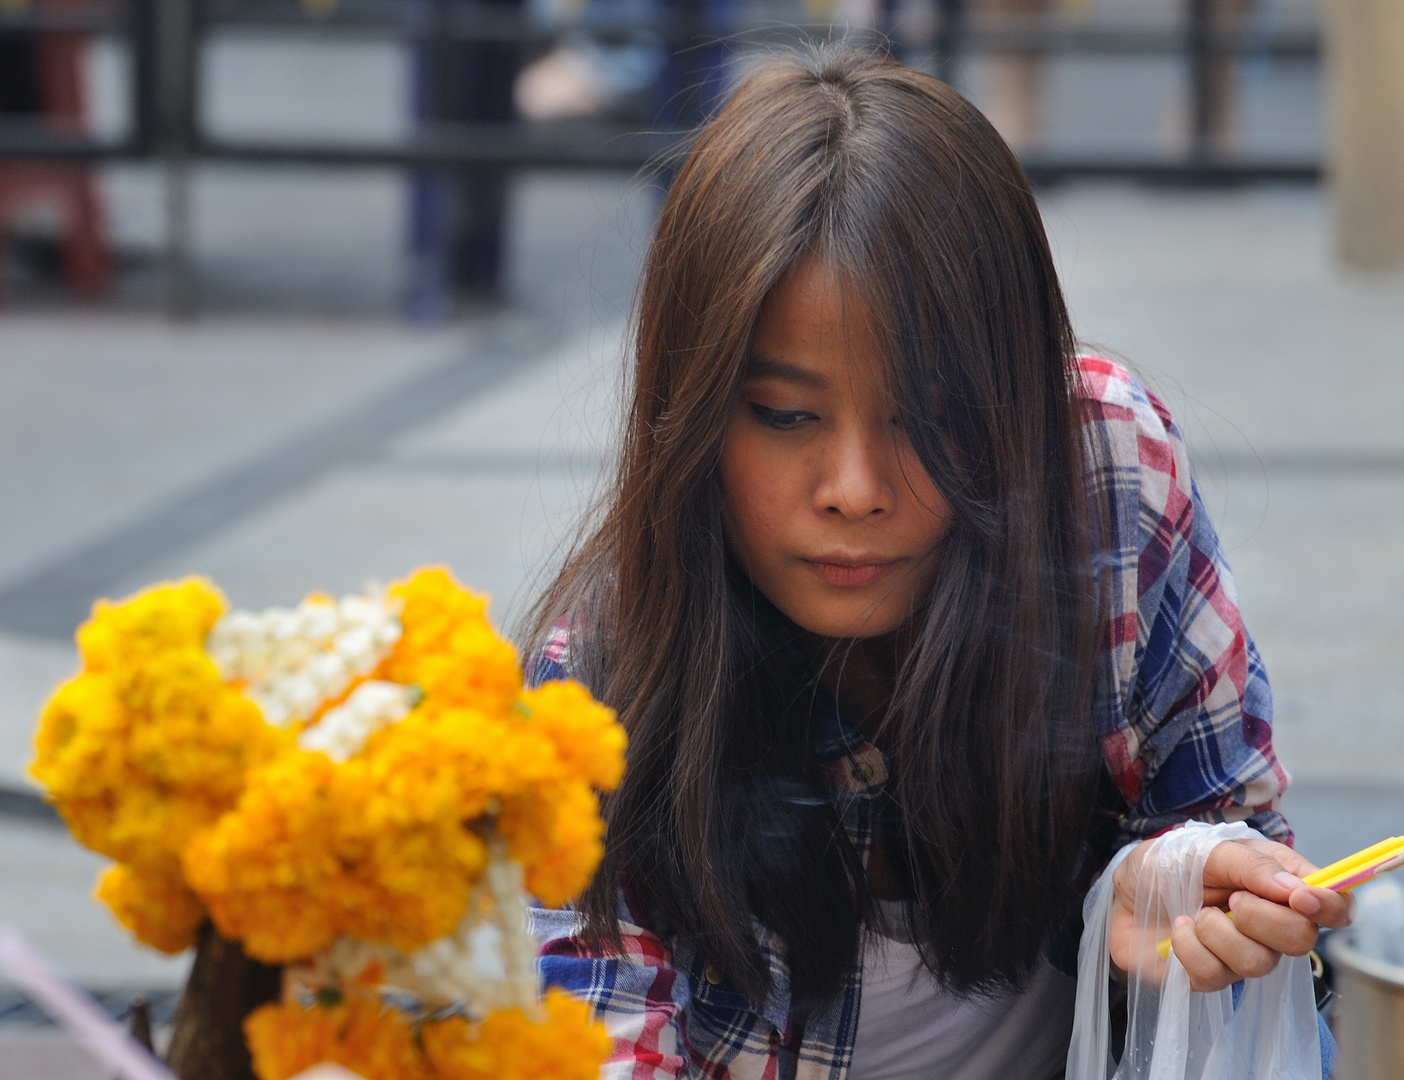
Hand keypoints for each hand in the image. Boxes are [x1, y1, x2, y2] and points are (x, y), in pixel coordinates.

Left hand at [1109, 836, 1352, 991]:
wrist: (1118, 890)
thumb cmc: (1163, 864)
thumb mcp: (1203, 848)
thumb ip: (1250, 864)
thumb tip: (1296, 888)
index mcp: (1277, 884)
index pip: (1332, 905)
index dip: (1330, 906)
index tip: (1302, 899)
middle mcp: (1267, 923)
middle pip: (1301, 940)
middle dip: (1264, 918)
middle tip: (1231, 899)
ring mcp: (1240, 952)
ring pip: (1259, 962)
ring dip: (1221, 933)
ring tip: (1196, 913)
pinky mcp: (1210, 976)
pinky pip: (1215, 975)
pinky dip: (1190, 947)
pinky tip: (1178, 930)